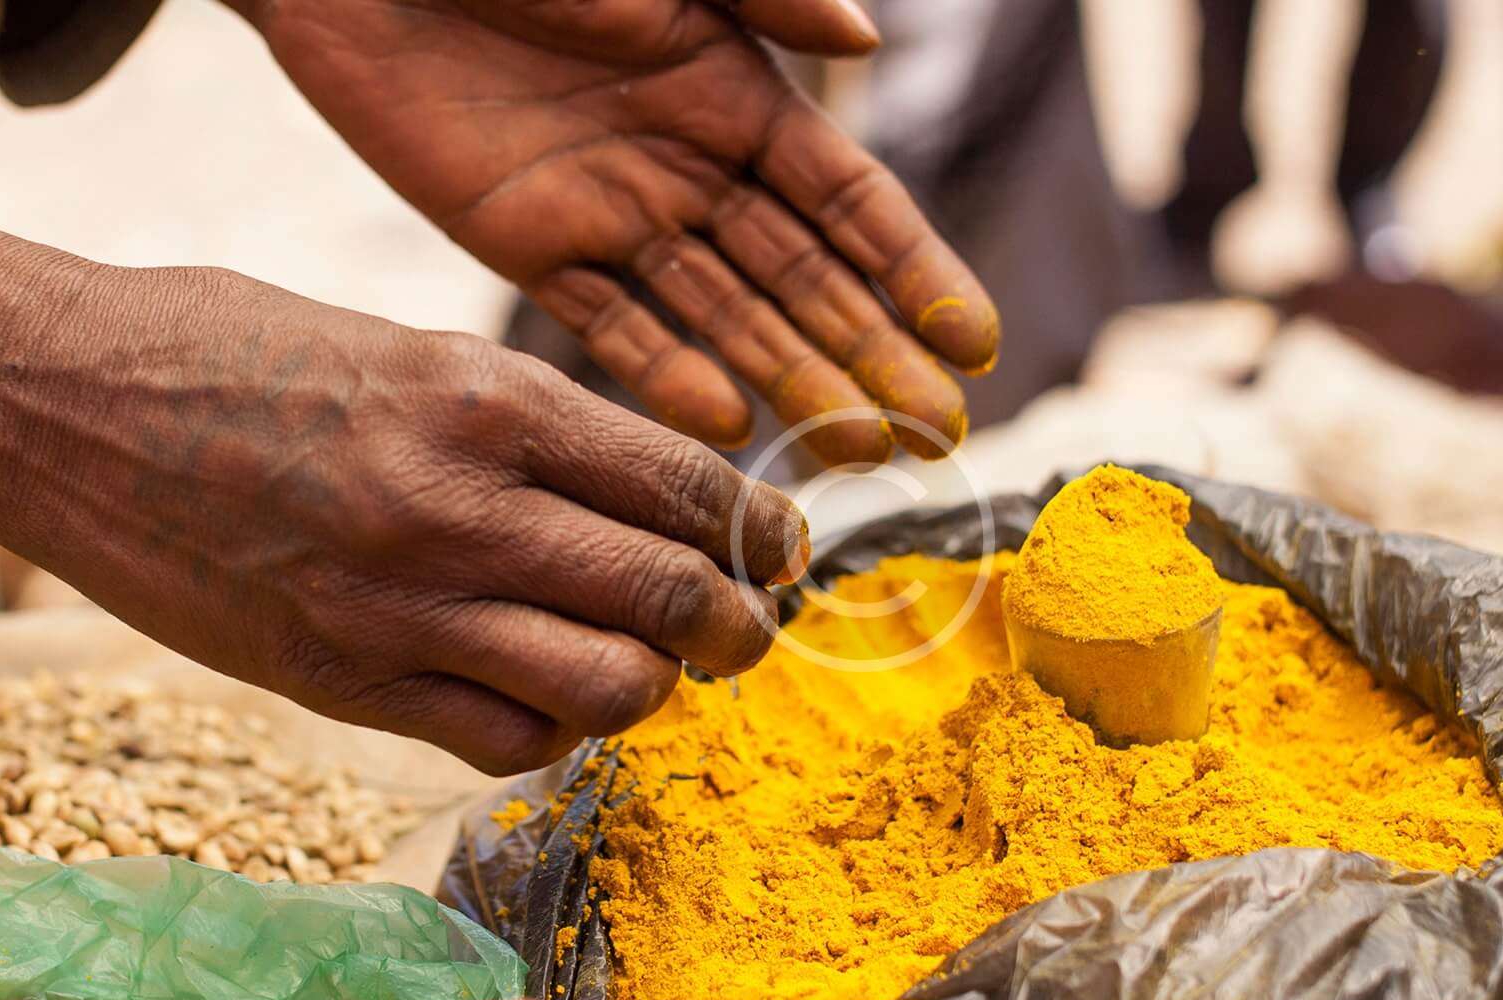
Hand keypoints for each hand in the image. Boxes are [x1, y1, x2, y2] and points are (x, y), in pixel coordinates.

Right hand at [0, 231, 804, 774]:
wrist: (63, 399)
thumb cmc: (244, 352)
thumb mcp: (416, 351)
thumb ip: (537, 430)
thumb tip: (657, 500)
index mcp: (492, 399)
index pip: (689, 488)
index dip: (761, 534)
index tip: (782, 556)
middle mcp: (463, 505)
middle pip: (673, 596)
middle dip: (738, 629)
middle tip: (744, 633)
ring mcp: (402, 604)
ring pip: (607, 688)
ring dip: (650, 688)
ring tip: (642, 667)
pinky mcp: (344, 680)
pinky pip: (503, 740)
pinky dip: (549, 728)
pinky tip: (538, 693)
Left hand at [230, 0, 1000, 464]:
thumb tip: (868, 46)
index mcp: (733, 86)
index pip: (850, 199)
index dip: (914, 269)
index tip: (971, 342)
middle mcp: (690, 159)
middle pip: (803, 277)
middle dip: (873, 354)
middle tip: (933, 436)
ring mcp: (614, 208)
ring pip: (723, 315)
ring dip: (793, 381)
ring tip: (854, 451)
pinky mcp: (530, 241)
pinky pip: (612, 322)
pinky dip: (664, 373)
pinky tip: (723, 424)